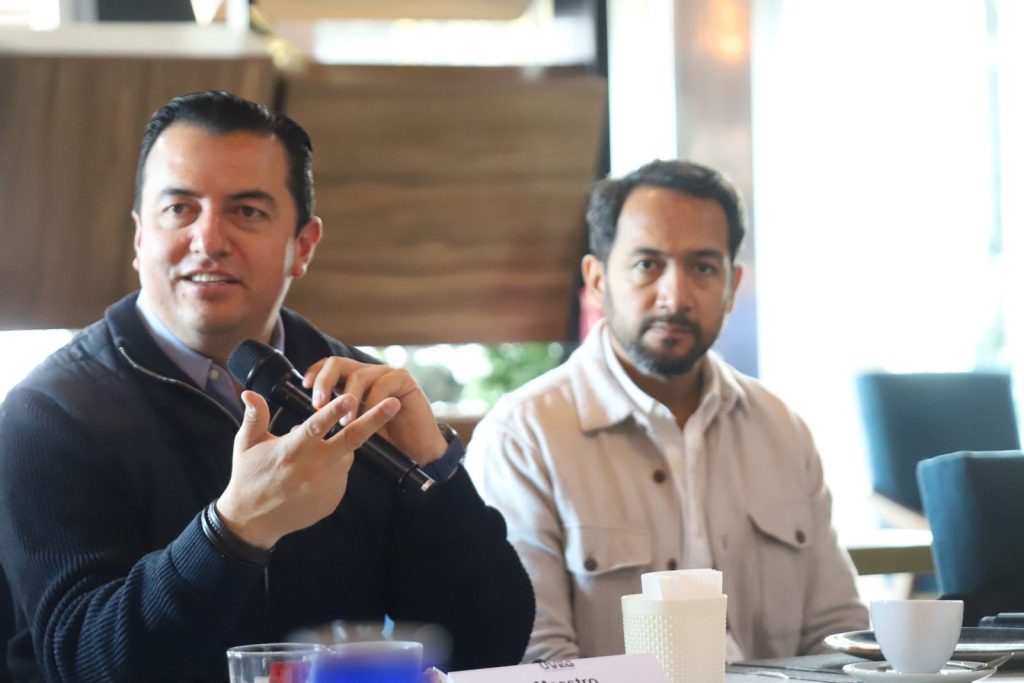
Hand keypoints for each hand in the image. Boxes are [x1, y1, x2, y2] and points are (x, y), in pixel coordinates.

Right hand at [216, 389, 399, 548]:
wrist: (254, 522)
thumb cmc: (249, 477)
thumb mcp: (246, 445)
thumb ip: (255, 417)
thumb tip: (249, 392)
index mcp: (292, 451)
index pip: (317, 427)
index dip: (334, 411)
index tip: (351, 397)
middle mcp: (314, 468)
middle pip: (351, 439)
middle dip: (374, 419)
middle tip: (394, 402)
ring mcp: (327, 485)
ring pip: (346, 455)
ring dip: (337, 448)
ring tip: (307, 458)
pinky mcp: (333, 497)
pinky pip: (340, 474)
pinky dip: (332, 468)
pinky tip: (310, 475)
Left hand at [302, 357, 447, 465]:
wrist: (417, 452)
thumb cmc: (385, 442)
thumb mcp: (353, 429)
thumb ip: (336, 418)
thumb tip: (304, 421)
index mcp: (354, 383)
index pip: (329, 367)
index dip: (315, 373)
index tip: (304, 387)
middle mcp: (369, 374)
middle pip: (338, 363)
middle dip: (324, 382)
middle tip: (319, 405)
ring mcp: (386, 375)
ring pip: (358, 374)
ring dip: (349, 400)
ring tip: (346, 423)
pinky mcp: (404, 380)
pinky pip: (382, 383)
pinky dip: (373, 402)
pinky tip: (371, 417)